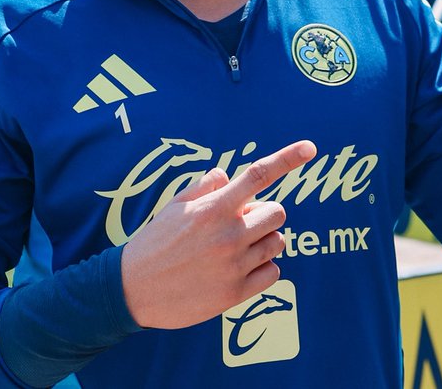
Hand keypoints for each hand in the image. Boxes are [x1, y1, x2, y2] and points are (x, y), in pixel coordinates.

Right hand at [120, 139, 316, 329]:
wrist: (130, 291)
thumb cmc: (153, 243)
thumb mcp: (174, 206)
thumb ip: (205, 187)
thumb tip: (227, 176)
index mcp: (214, 208)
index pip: (259, 175)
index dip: (288, 158)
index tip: (310, 148)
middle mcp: (229, 234)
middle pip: (277, 212)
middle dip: (262, 215)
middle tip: (237, 225)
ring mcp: (234, 265)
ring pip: (277, 242)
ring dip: (263, 241)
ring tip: (234, 249)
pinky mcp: (236, 293)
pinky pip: (274, 272)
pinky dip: (263, 269)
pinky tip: (239, 270)